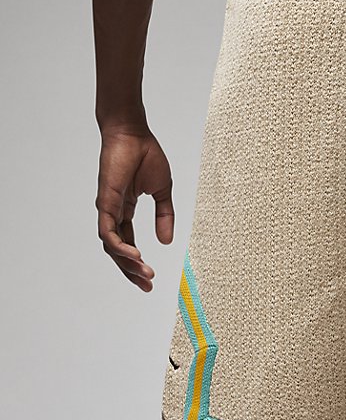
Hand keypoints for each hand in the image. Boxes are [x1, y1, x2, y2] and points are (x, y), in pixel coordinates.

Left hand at [96, 125, 174, 290]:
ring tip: (145, 273)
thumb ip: (164, 216)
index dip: (137, 262)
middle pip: (118, 250)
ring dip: (127, 263)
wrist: (133, 133)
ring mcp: (107, 209)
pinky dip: (119, 247)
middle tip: (147, 286)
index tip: (151, 279)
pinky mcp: (105, 203)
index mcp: (125, 210)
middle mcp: (113, 213)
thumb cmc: (146, 155)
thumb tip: (166, 242)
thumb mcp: (162, 191)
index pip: (127, 243)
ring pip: (112, 246)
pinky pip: (108, 233)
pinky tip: (135, 255)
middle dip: (131, 270)